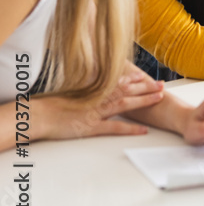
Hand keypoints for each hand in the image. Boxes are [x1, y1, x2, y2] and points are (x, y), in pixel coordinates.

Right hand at [34, 72, 164, 141]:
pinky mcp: (92, 127)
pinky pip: (115, 128)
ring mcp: (96, 112)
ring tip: (159, 98)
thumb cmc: (53, 105)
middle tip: (162, 85)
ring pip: (125, 104)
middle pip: (127, 90)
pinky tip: (143, 130)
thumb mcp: (73, 93)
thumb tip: (97, 86)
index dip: (134, 79)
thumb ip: (87, 90)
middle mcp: (98, 98)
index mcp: (93, 90)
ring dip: (143, 101)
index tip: (147, 76)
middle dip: (146, 87)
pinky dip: (130, 128)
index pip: (119, 82)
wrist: (39, 114)